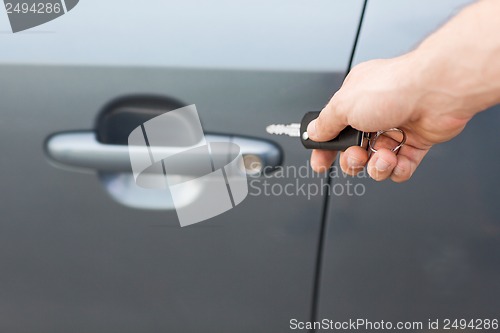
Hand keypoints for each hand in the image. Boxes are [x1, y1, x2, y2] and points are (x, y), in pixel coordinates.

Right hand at [307, 52, 473, 181]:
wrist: (437, 90)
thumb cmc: (395, 88)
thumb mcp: (344, 105)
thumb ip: (326, 123)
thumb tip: (313, 132)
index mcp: (355, 100)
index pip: (334, 130)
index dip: (325, 149)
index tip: (320, 163)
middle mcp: (375, 113)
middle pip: (354, 150)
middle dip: (353, 160)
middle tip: (357, 156)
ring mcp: (397, 128)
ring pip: (377, 161)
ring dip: (377, 166)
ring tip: (383, 157)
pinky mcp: (417, 141)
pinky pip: (401, 166)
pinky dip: (398, 169)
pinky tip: (398, 161)